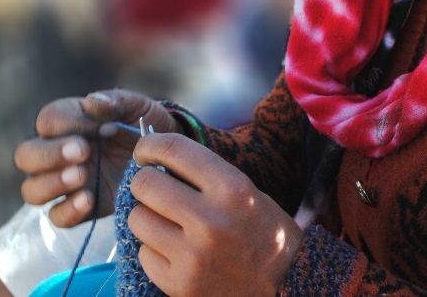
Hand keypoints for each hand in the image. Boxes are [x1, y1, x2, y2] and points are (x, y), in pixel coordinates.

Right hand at [13, 88, 182, 226]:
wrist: (168, 159)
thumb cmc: (146, 124)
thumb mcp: (137, 106)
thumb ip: (116, 100)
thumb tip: (93, 103)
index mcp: (67, 122)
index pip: (48, 121)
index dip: (67, 124)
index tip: (98, 128)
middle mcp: (57, 153)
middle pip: (26, 156)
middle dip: (49, 154)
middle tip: (83, 152)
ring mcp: (65, 184)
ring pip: (32, 190)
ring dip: (52, 183)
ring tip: (82, 176)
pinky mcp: (80, 209)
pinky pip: (58, 217)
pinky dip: (68, 210)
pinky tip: (90, 199)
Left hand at [126, 133, 303, 295]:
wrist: (289, 287)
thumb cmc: (263, 234)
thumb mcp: (247, 193)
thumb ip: (205, 174)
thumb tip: (155, 158)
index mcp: (232, 189)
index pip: (172, 149)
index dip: (149, 144)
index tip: (144, 151)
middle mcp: (210, 221)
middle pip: (144, 184)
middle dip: (146, 184)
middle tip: (157, 191)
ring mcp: (193, 256)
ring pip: (137, 219)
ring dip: (149, 219)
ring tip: (171, 225)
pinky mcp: (180, 284)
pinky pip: (144, 254)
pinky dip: (155, 252)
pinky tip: (177, 253)